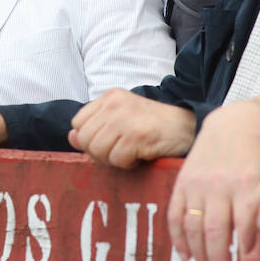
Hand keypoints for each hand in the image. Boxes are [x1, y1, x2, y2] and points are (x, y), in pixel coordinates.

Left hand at [68, 89, 195, 167]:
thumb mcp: (121, 119)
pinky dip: (128, 163)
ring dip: (114, 159)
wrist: (187, 127)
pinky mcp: (137, 135)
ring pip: (98, 151)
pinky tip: (141, 154)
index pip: (77, 123)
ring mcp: (125, 118)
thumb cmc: (154, 127)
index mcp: (109, 97)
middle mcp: (115, 104)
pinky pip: (117, 160)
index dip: (89, 139)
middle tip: (121, 150)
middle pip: (85, 139)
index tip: (109, 142)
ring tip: (131, 152)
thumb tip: (72, 137)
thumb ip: (96, 126)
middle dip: (100, 152)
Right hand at [166, 100, 259, 260]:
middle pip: (215, 230)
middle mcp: (220, 184)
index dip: (246, 252)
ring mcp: (198, 183)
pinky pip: (175, 214)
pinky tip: (186, 257)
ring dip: (199, 256)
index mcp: (247, 183)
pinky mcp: (183, 182)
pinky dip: (178, 238)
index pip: (246, 224)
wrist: (235, 123)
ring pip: (194, 226)